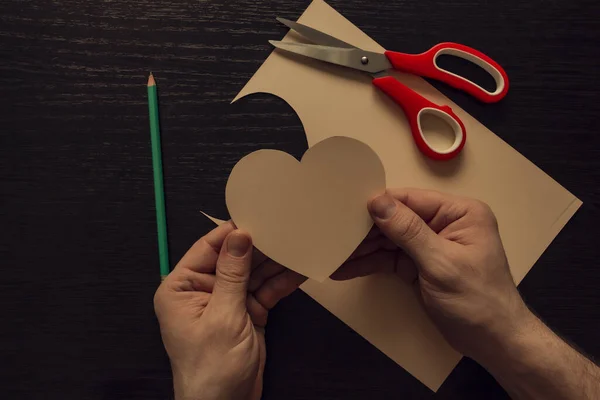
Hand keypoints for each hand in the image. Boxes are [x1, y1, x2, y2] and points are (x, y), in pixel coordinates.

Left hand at [154, 222, 305, 399]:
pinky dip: (280, 283)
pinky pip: (264, 291)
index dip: (232, 232)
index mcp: (181, 288)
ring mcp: (226, 302)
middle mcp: (202, 291)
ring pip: (253, 273)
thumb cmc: (211, 369)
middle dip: (259, 247)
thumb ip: (232, 274)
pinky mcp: (246, 313)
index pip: (207, 248)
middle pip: (234, 259)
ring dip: (275, 263)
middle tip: (285, 229)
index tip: (257, 216)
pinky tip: (299, 270)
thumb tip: (238, 235)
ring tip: (298, 245)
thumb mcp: (223, 317)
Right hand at [332, 188, 531, 360]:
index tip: (344, 208)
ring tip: (332, 253)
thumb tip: (377, 201)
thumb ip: (408, 231)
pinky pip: (389, 259)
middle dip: (365, 229)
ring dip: (361, 249)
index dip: (378, 204)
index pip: (411, 200)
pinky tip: (345, 269)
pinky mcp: (418, 265)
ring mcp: (429, 245)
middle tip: (332, 233)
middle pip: (395, 219)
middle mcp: (443, 223)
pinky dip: (369, 264)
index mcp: (458, 213)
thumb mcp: (441, 263)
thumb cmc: (477, 300)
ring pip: (388, 240)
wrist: (493, 342)